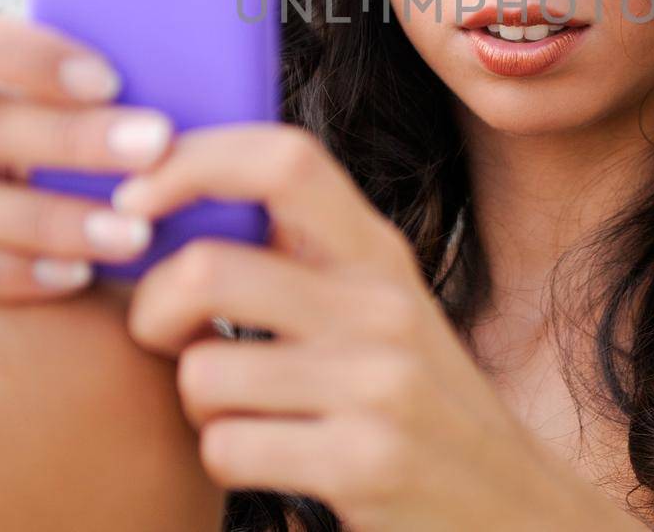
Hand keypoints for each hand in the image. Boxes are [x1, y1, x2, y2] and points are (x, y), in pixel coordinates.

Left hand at [115, 122, 643, 530]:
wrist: (517, 511)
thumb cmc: (418, 406)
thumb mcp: (380, 311)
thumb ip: (303, 257)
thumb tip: (171, 194)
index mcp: (379, 253)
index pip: (284, 157)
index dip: (193, 160)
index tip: (137, 198)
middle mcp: (382, 305)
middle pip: (207, 269)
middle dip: (152, 311)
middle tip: (166, 337)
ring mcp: (377, 384)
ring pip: (202, 370)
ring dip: (198, 405)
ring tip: (244, 413)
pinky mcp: (363, 464)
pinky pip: (226, 448)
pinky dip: (226, 460)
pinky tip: (276, 461)